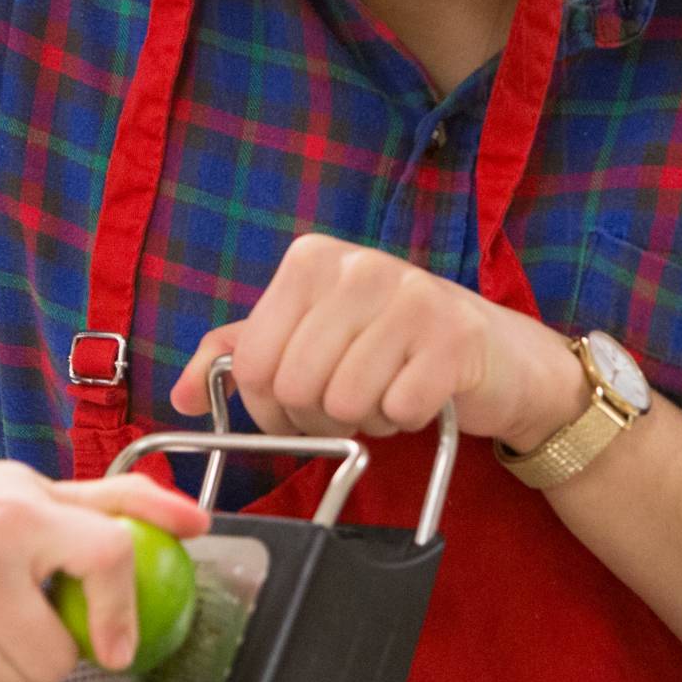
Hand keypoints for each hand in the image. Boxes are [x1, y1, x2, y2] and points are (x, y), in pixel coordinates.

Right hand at [0, 451, 211, 681]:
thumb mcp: (36, 491)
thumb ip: (120, 505)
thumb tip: (196, 524)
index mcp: (16, 515)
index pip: (105, 560)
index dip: (121, 613)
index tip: (117, 646)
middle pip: (56, 658)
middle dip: (56, 655)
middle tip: (33, 626)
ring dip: (15, 678)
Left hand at [165, 233, 585, 450]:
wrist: (499, 357)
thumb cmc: (394, 347)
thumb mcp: (311, 335)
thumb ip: (242, 354)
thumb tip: (182, 395)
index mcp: (310, 260)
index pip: (255, 363)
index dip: (271, 407)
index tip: (300, 404)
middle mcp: (357, 266)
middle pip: (296, 387)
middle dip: (319, 417)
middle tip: (352, 404)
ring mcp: (410, 296)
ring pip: (344, 402)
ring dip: (365, 419)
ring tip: (388, 390)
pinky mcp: (453, 338)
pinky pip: (397, 409)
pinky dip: (404, 420)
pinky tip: (421, 395)